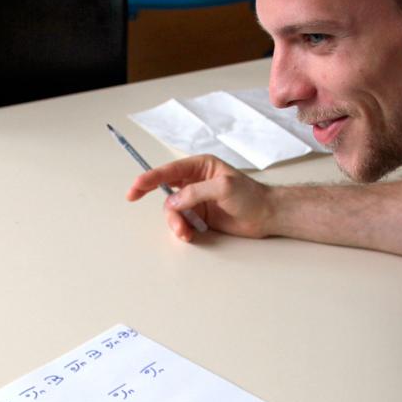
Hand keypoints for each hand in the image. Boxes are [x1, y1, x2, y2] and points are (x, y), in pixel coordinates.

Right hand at [125, 154, 275, 241]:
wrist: (266, 216)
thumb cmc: (250, 196)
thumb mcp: (223, 188)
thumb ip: (196, 193)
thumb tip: (173, 201)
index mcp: (200, 167)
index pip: (169, 171)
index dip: (150, 178)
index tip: (136, 187)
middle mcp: (195, 182)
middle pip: (165, 191)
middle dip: (159, 202)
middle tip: (135, 200)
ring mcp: (196, 200)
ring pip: (173, 211)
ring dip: (175, 222)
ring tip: (185, 232)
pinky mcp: (199, 217)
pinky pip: (181, 222)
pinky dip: (182, 230)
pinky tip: (190, 234)